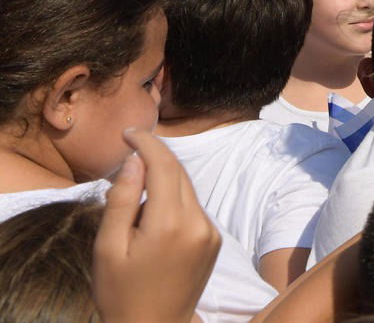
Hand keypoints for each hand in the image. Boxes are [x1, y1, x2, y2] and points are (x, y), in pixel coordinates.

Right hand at [92, 129, 220, 322]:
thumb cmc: (121, 292)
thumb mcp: (108, 248)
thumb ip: (123, 200)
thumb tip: (136, 159)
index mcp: (170, 223)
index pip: (164, 165)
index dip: (146, 143)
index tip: (127, 132)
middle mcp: (199, 223)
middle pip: (178, 173)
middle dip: (154, 157)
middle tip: (128, 149)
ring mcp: (210, 232)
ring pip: (187, 188)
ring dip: (163, 180)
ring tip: (133, 198)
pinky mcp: (214, 240)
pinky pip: (193, 207)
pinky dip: (174, 200)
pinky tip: (152, 219)